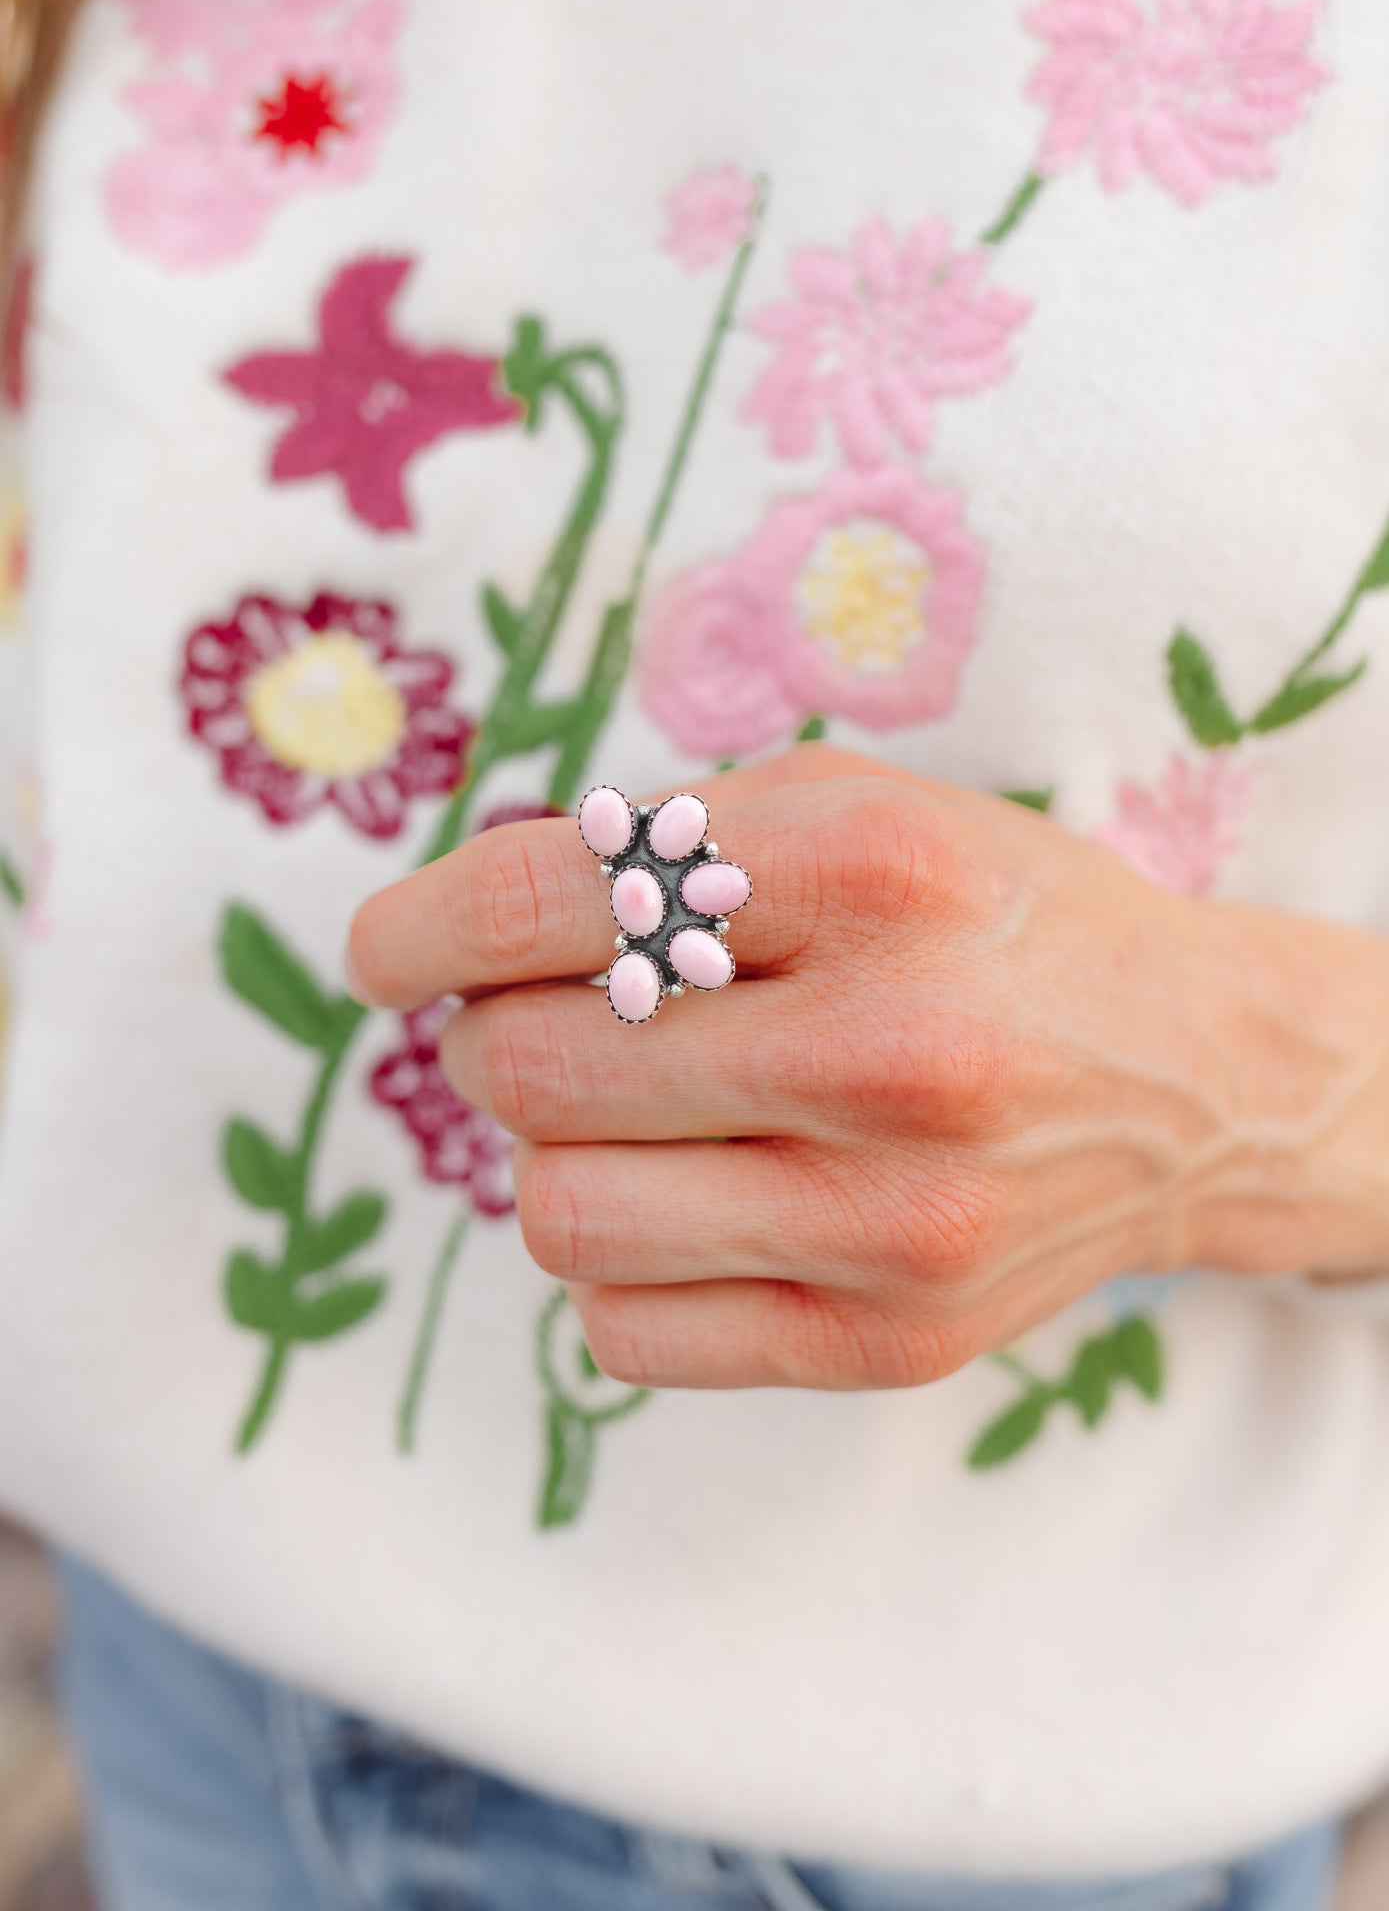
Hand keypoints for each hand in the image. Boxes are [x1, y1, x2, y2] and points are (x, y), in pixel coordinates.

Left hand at [347, 745, 1388, 1389]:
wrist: (1193, 1079)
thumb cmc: (988, 919)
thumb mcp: (848, 810)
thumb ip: (653, 851)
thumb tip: (448, 936)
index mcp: (868, 872)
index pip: (550, 901)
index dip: (421, 928)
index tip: (388, 952)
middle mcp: (891, 1051)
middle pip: (525, 1068)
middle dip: (493, 1033)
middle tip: (555, 1015)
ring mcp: (896, 1220)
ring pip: (557, 1215)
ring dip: (553, 1152)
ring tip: (633, 1111)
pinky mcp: (893, 1342)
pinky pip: (622, 1335)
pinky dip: (617, 1265)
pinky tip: (691, 1202)